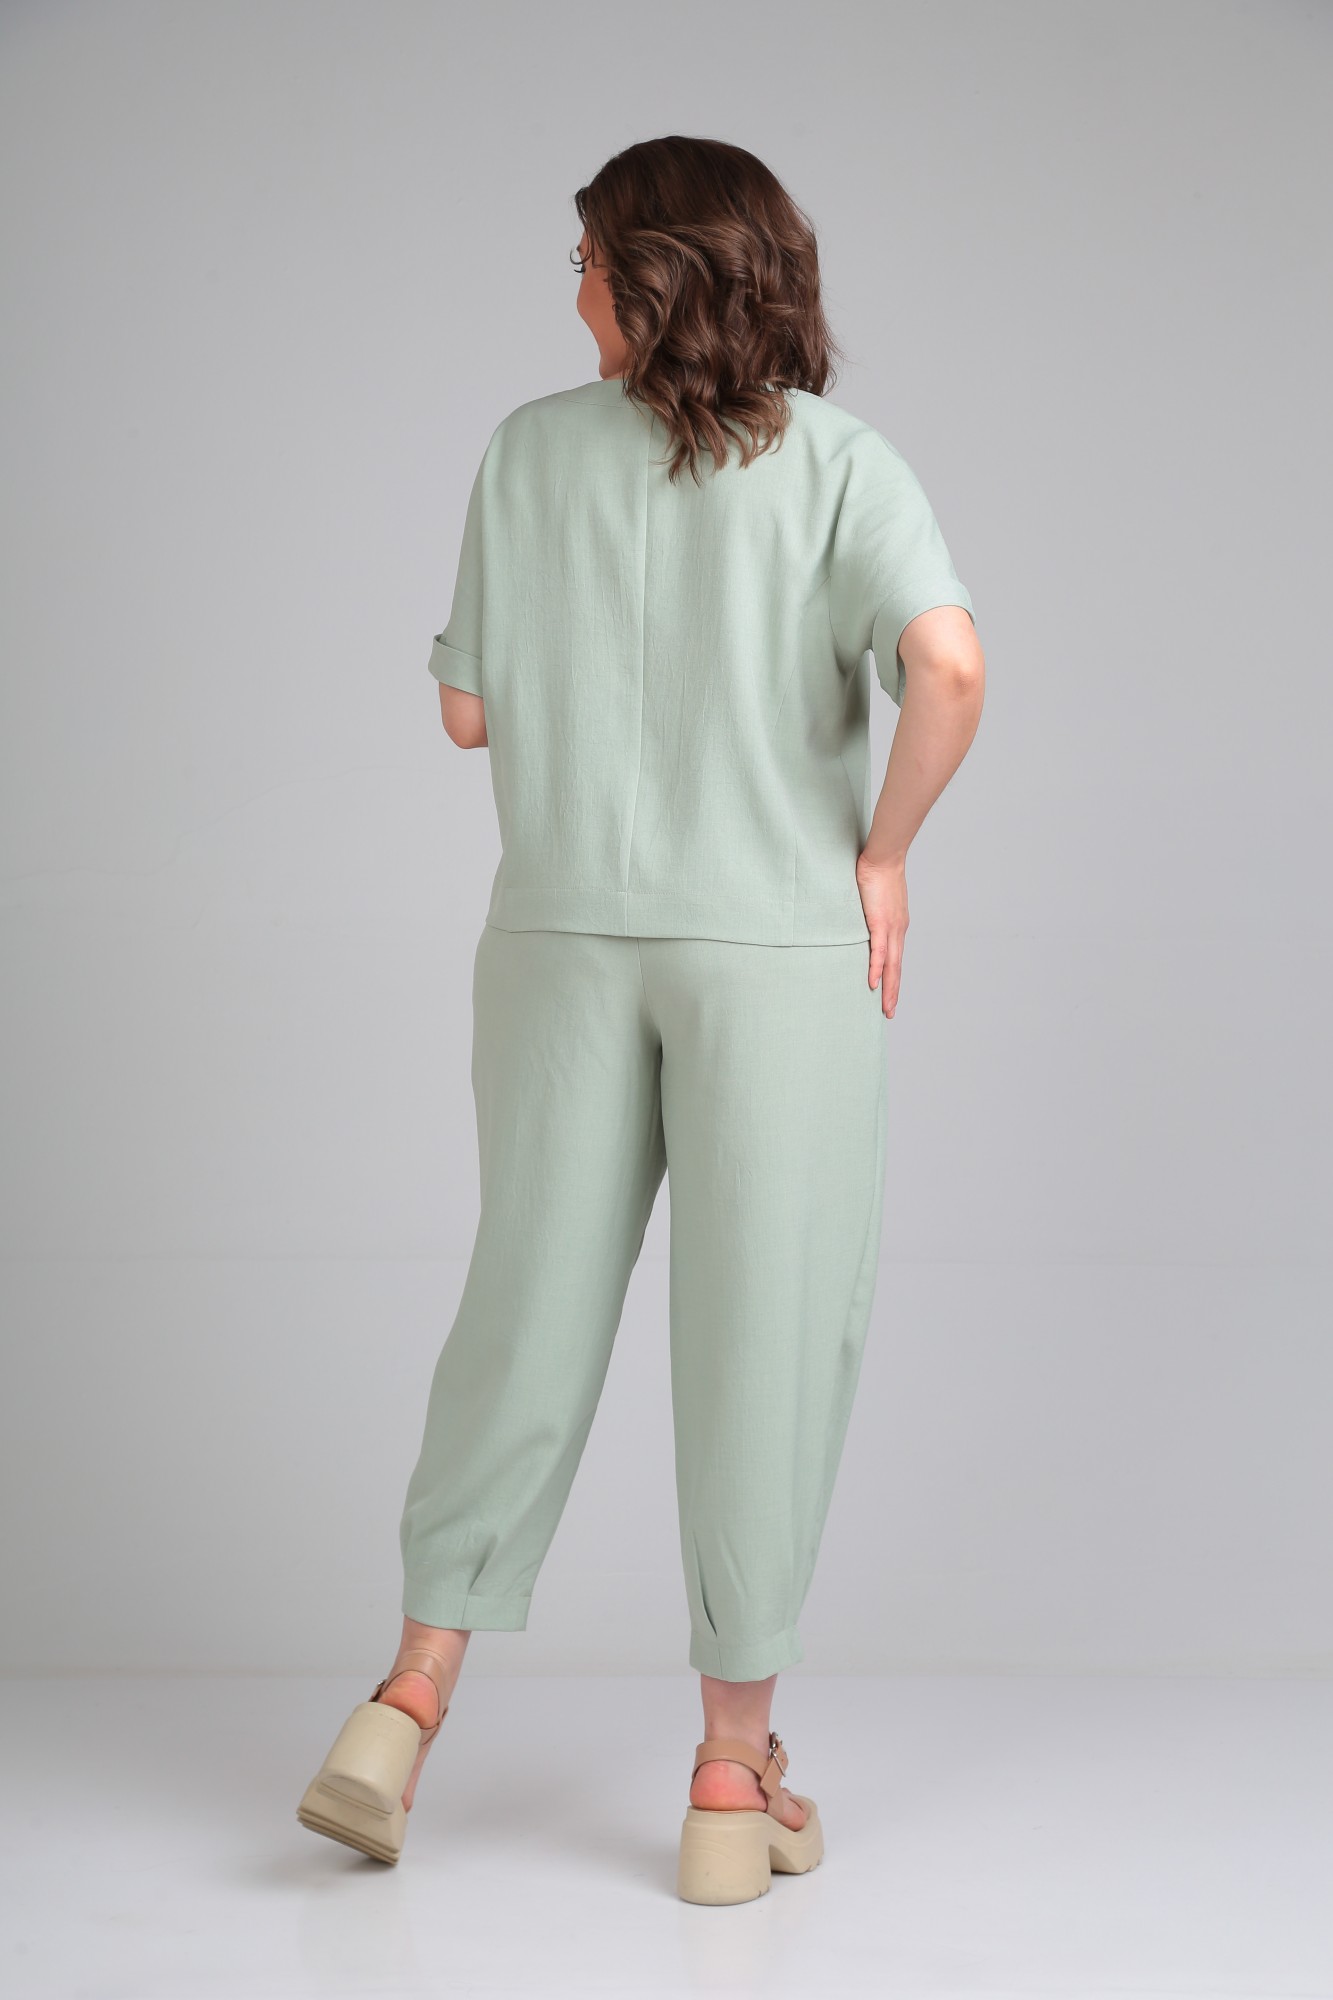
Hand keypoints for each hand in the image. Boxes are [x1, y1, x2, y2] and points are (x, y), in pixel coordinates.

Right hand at [855, 851, 907, 1017]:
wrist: (883, 859)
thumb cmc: (877, 875)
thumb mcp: (876, 901)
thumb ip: (871, 915)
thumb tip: (861, 923)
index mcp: (897, 927)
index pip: (896, 960)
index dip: (893, 979)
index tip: (890, 996)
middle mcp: (898, 931)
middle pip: (897, 969)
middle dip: (893, 992)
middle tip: (889, 1013)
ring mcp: (891, 928)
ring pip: (892, 966)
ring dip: (888, 988)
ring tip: (886, 1007)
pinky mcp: (880, 922)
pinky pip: (879, 951)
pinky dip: (876, 968)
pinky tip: (873, 983)